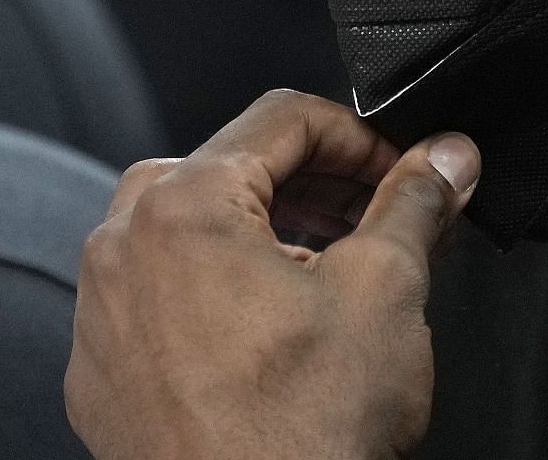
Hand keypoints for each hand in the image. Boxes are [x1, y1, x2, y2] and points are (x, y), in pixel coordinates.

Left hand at [65, 89, 479, 459]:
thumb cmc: (302, 433)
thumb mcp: (386, 288)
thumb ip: (416, 202)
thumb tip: (446, 158)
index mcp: (181, 205)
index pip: (283, 119)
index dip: (362, 137)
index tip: (404, 170)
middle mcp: (121, 248)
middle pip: (232, 168)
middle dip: (318, 187)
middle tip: (381, 217)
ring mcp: (100, 315)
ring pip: (194, 233)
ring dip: (271, 235)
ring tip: (338, 273)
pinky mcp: (100, 376)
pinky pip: (163, 299)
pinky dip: (222, 294)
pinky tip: (281, 333)